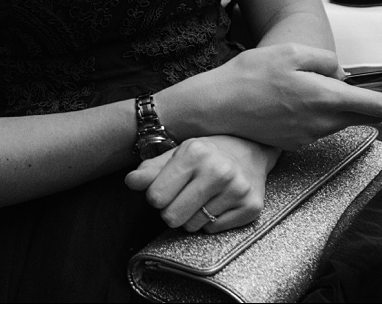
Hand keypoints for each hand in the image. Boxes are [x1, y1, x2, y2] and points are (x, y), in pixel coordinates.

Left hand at [124, 135, 275, 232]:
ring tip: (203, 197)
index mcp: (194, 153)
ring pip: (193, 226)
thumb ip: (151, 170)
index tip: (167, 188)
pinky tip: (219, 202)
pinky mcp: (250, 207)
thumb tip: (130, 182)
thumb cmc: (207, 153)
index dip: (157, 196)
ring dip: (192, 216)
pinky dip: (211, 221)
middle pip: (172, 217)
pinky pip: (213, 230)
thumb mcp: (177, 154)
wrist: (251, 150)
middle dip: (172, 210)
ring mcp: (237, 190)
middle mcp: (218, 171)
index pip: (156, 197)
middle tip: (184, 195)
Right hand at [158, 42, 381, 148]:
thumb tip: (342, 72)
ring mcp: (309, 135)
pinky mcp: (296, 140)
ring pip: (344, 118)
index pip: (380, 105)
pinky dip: (331, 110)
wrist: (215, 108)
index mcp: (324, 98)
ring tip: (361, 86)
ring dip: (355, 104)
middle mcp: (322, 123)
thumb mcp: (288, 53)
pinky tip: (320, 96)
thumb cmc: (249, 76)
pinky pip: (323, 124)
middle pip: (367, 115)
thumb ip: (324, 60)